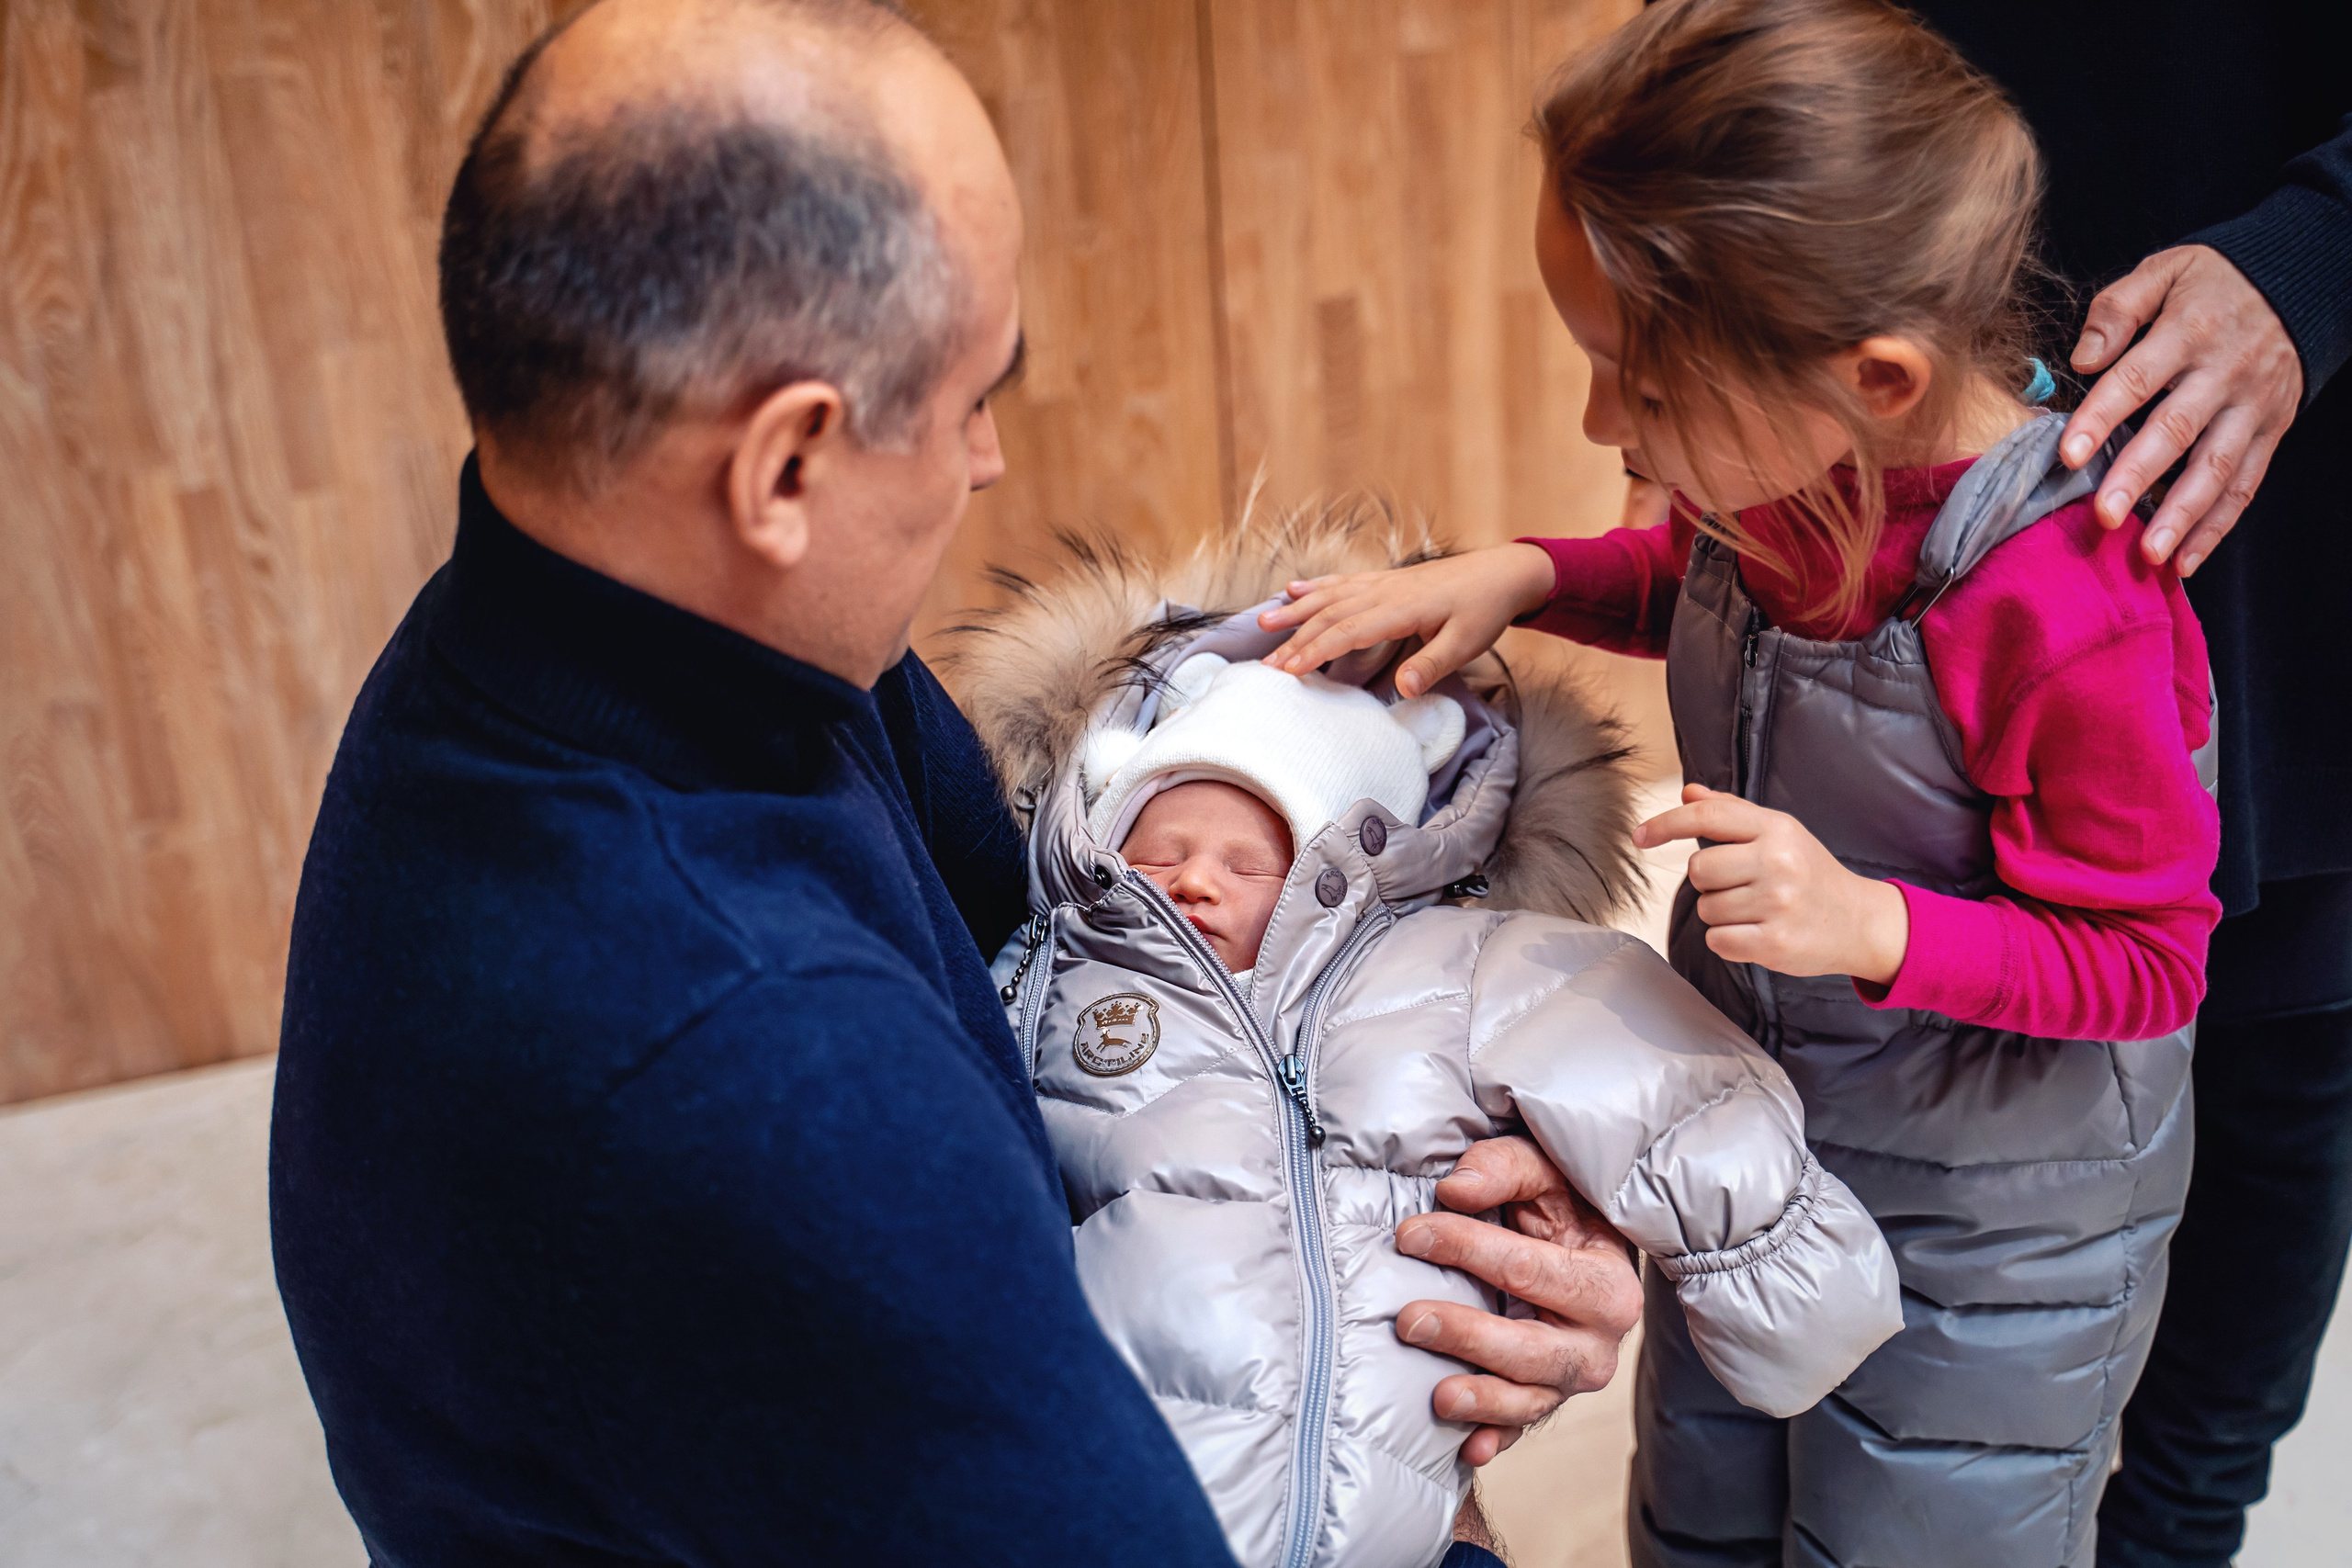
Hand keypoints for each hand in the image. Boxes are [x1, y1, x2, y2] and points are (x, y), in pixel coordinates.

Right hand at [1257, 543, 1556, 696]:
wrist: (1502, 572)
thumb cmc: (1485, 609)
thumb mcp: (1467, 643)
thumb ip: (1432, 664)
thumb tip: (1403, 688)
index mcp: (1402, 608)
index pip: (1348, 631)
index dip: (1316, 651)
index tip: (1289, 671)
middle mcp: (1385, 591)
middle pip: (1330, 615)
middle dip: (1295, 640)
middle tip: (1266, 666)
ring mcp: (1383, 582)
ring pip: (1329, 596)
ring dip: (1295, 611)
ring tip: (1263, 624)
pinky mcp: (1386, 580)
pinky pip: (1342, 582)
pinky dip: (1315, 587)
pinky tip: (1294, 589)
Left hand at [1392, 1134, 1641, 1466]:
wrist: (1579, 1249)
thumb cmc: (1558, 1206)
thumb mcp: (1540, 1171)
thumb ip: (1502, 1169)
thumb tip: (1456, 1189)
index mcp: (1607, 1282)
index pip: (1528, 1267)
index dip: (1466, 1248)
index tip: (1410, 1234)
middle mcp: (1599, 1342)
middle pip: (1533, 1347)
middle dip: (1469, 1335)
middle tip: (1409, 1320)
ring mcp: (1572, 1379)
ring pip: (1530, 1399)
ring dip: (1483, 1399)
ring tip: (1439, 1395)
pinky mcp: (1545, 1401)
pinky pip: (1520, 1429)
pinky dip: (1495, 1438)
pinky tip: (1468, 1448)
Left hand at [1633, 783, 1907, 982]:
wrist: (1859, 922)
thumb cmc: (1809, 874)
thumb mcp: (1779, 833)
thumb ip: (1730, 812)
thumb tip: (1688, 792)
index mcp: (1776, 828)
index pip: (1707, 817)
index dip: (1665, 824)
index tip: (1640, 836)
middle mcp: (1777, 862)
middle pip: (1698, 869)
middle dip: (1709, 881)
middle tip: (1741, 885)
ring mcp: (1777, 904)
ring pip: (1706, 908)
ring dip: (1721, 913)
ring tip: (1756, 910)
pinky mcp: (1774, 943)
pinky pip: (1718, 940)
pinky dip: (1728, 940)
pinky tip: (1755, 932)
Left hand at [2063, 244, 2301, 575]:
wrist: (2300, 280)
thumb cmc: (2214, 282)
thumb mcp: (2166, 271)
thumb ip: (2118, 308)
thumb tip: (2082, 358)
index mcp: (2189, 332)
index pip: (2137, 378)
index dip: (2102, 417)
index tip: (2069, 454)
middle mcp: (2224, 373)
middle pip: (2177, 430)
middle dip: (2139, 477)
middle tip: (2104, 515)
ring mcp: (2252, 405)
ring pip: (2217, 466)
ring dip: (2183, 515)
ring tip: (2150, 554)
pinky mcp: (2272, 429)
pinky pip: (2246, 483)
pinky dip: (2218, 525)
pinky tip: (2187, 559)